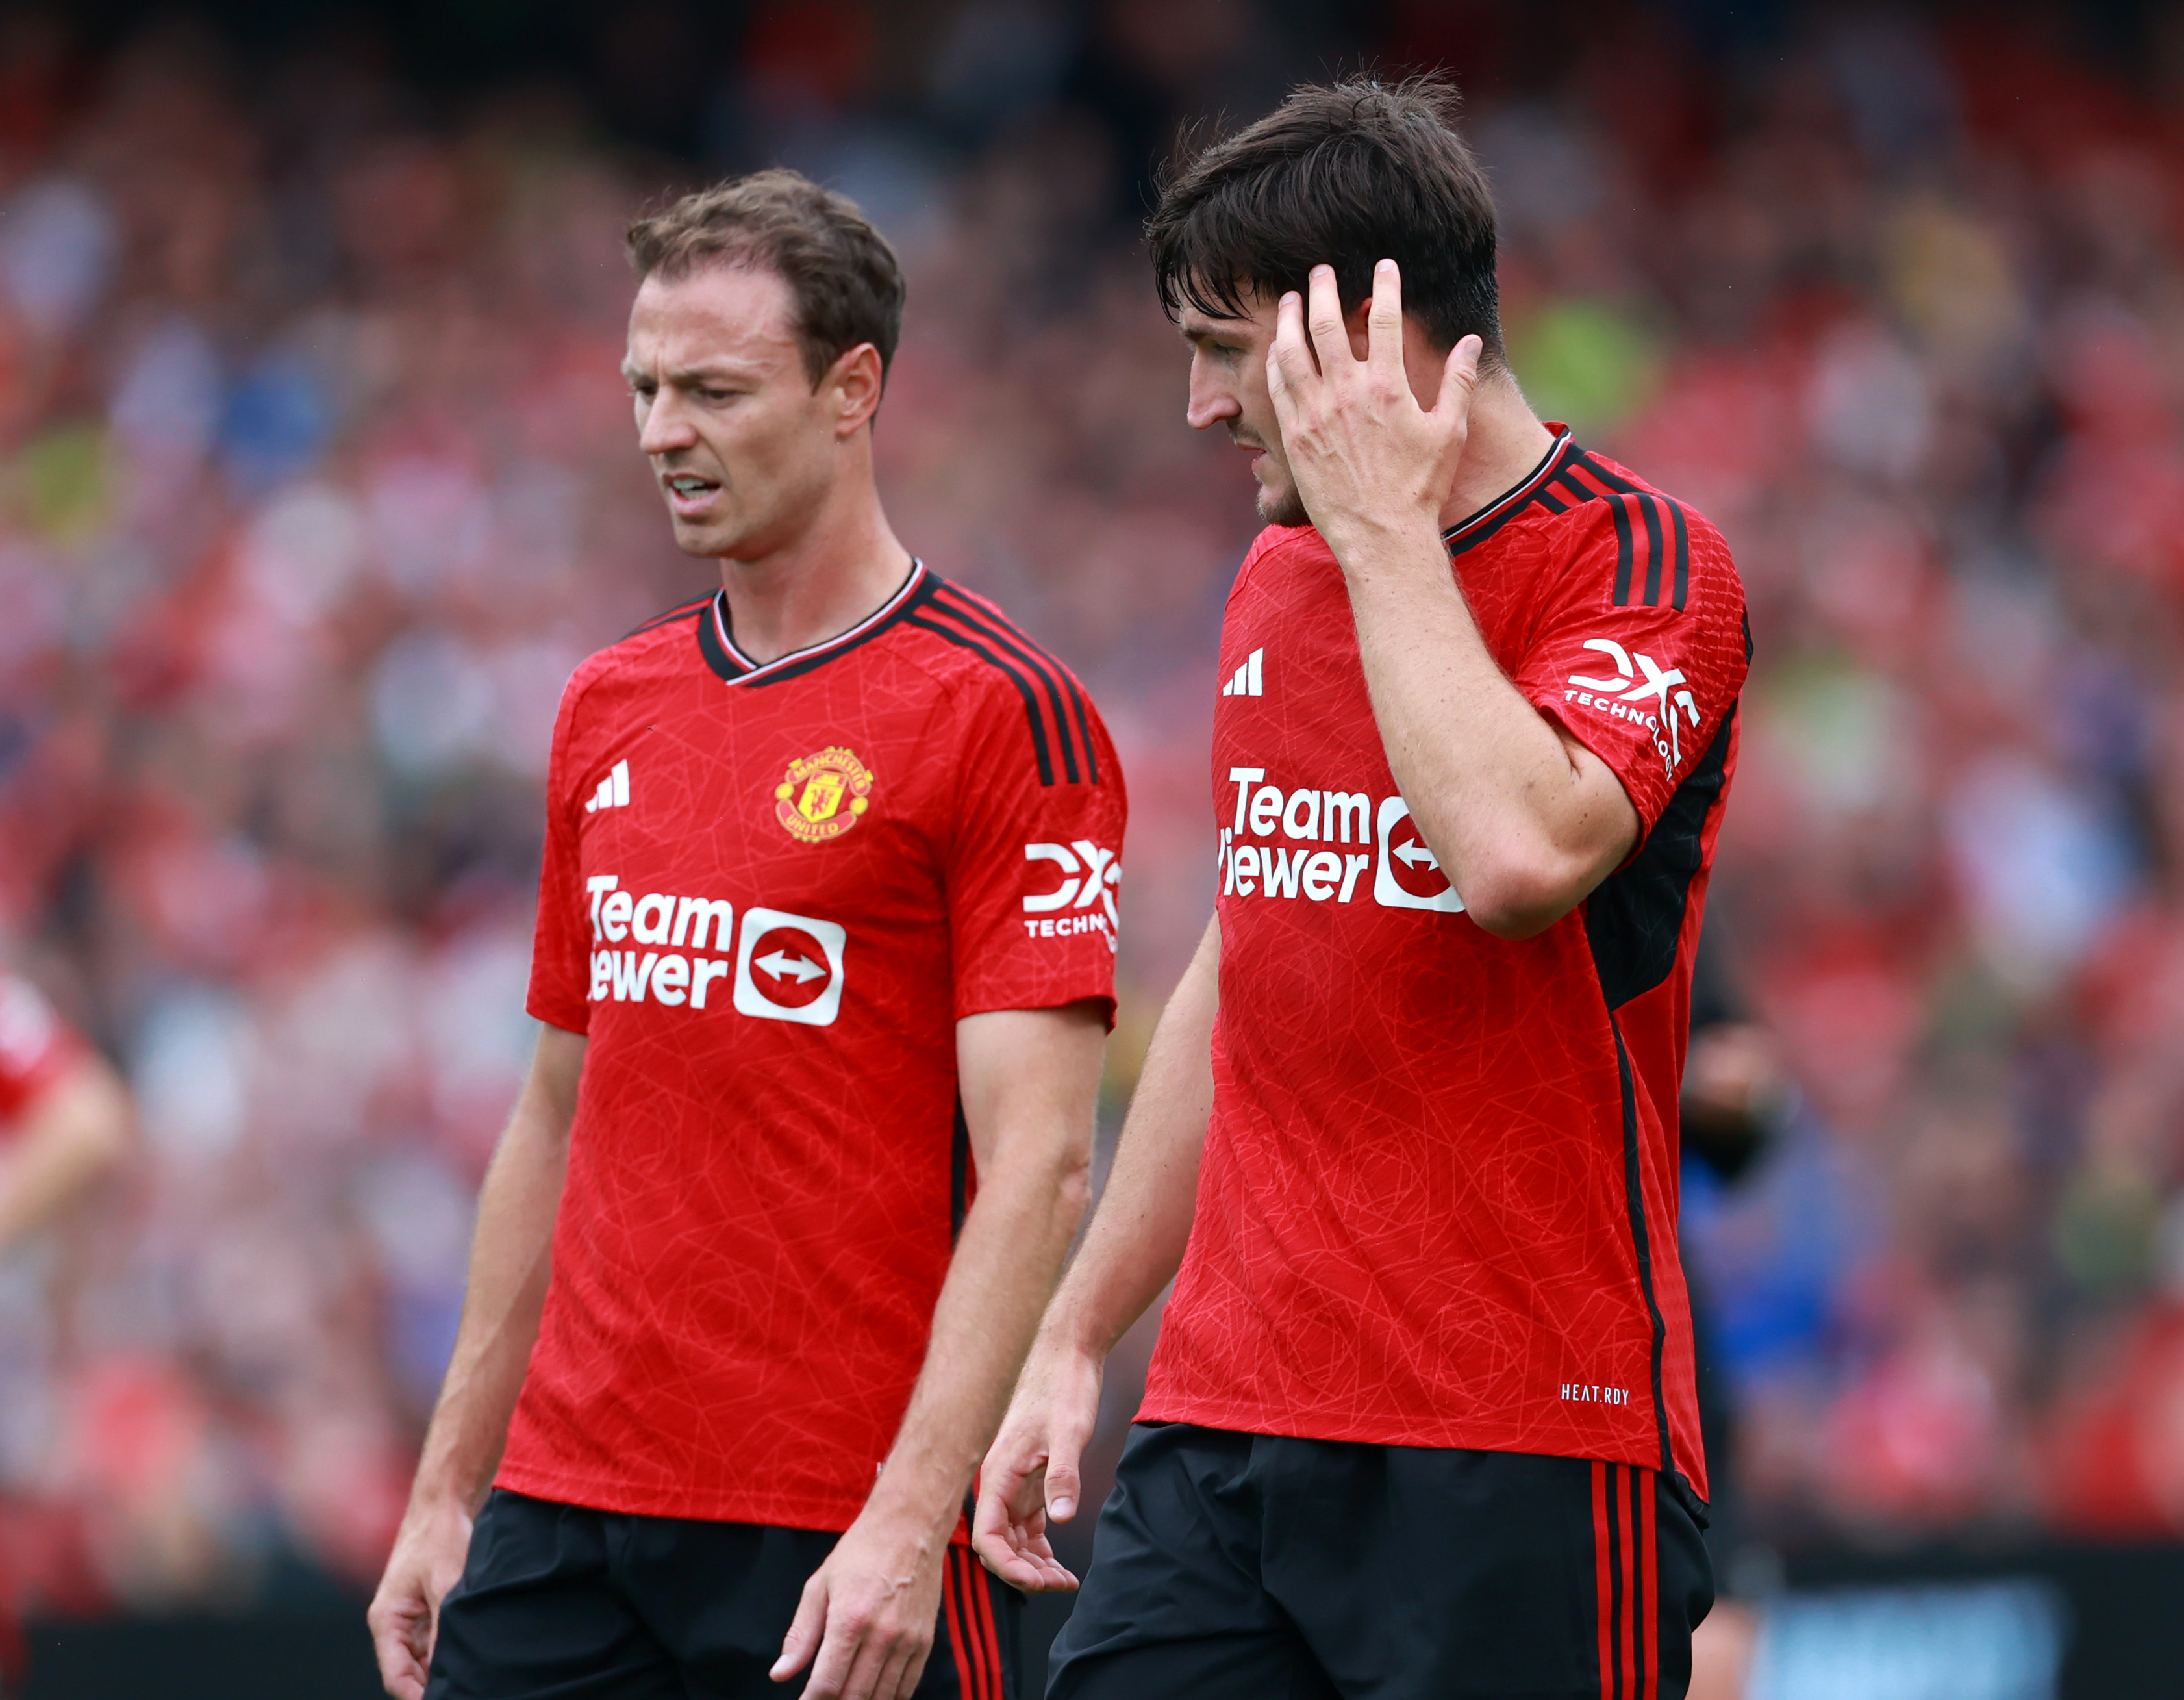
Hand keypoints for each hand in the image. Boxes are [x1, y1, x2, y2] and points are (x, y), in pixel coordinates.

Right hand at [367, 1496, 474, 1699]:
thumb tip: (447, 1668)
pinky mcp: (426, 1607)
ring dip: (441, 1666)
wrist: (445, 1501)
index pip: (396, 1676)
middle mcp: (393, 1622)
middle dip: (431, 1683)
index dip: (418, 1696)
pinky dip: (447, 1648)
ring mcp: (409, 1616)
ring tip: (471, 1674)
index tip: (448, 1699)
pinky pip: (433, 1639)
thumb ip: (443, 1630)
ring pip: (422, 1657)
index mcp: (386, 1619)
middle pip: (408, 1671)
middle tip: (465, 1688)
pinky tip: (471, 1652)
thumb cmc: (440, 1536)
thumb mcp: (446, 1586)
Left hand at [771, 1505, 946, 1699]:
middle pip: (854, 1696)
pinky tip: (872, 1695)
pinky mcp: (925, 1642)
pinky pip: (907, 1687)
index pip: (827, 1684)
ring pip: (881, 1697)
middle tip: (822, 1699)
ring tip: (845, 1696)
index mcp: (849, 1620)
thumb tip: (780, 1674)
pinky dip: (888, 1698)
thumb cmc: (860, 1553)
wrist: (910, 1527)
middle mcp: (881, 1635)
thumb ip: (801, 1635)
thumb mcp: (819, 1586)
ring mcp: (907, 1641)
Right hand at [971, 1343, 1101, 1591]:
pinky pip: (1028, 1525)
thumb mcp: (1068, 1432)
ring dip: (1034, 1564)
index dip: (1008, 1567)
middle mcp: (1000, 1483)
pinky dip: (1041, 1547)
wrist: (1066, 1354)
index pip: (989, 1537)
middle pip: (1000, 1545)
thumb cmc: (1062, 1386)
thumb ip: (1062, 1475)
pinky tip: (1059, 1561)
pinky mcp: (1030, 1479)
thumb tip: (1060, 1519)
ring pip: (1014, 1539)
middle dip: (1024, 1572)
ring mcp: (1014, 1482)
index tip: (1038, 1583)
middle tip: (1060, 1585)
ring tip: (1064, 1580)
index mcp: (998, 1474)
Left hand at [1264, 259, 1481, 557]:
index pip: (1383, 318)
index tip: (1382, 266)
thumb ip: (1458, 382)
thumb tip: (1471, 342)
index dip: (1384, 286)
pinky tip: (1278, 348)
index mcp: (1388, 386)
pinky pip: (1279, 387)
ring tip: (1289, 299)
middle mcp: (1347, 393)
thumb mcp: (1449, 433)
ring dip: (1290, 319)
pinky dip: (1277, 361)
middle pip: (1328, 324)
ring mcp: (1316, 414)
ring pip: (1294, 350)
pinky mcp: (1294, 437)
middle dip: (1324, 290)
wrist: (1381, 536)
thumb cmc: (1419, 488)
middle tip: (1320, 270)